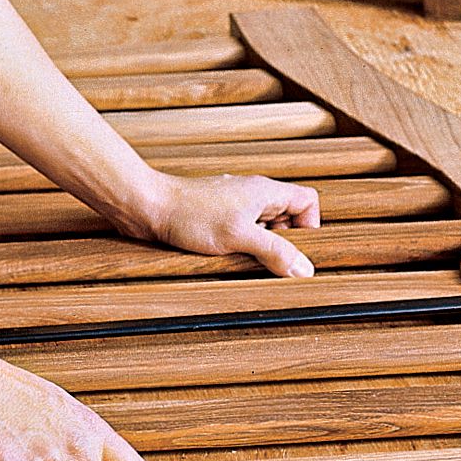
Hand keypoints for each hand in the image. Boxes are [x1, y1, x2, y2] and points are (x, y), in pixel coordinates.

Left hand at [142, 171, 320, 277]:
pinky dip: (241, 246)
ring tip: (243, 256)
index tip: (296, 249)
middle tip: (268, 258)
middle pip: (288, 218)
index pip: (308, 201)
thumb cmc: (190, 214)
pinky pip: (243, 233)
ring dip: (260, 246)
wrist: (149, 207)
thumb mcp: (239, 236)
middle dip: (283, 242)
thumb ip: (275, 252)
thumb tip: (304, 269)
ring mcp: (235, 206)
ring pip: (264, 228)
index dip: (310, 226)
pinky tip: (226, 255)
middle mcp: (253, 195)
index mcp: (265, 192)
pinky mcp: (218, 218)